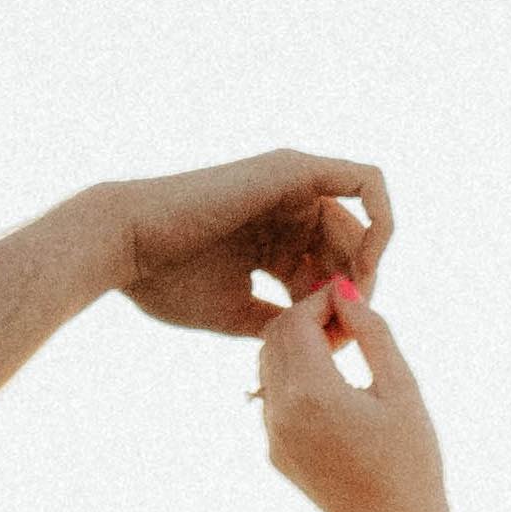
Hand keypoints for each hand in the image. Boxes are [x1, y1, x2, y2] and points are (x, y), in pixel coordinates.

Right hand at [106, 151, 392, 340]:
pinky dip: (380, 221)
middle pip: (349, 248)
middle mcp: (286, 207)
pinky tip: (366, 265)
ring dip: (367, 266)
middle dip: (357, 290)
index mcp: (271, 239)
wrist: (130, 246)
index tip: (332, 342)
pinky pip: (367, 181)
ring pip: (362, 223)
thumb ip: (277, 322)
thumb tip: (312, 340)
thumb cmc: (167, 282)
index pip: (326, 271)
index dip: (338, 308)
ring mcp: (293, 183)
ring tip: (349, 302)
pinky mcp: (297, 169)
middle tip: (346, 325)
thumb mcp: (235, 312)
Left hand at [258, 286, 465, 511]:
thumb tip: (344, 290)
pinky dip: (294, 377)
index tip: (352, 298)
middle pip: (275, 337)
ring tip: (342, 349)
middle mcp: (280, 413)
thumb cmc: (411, 462)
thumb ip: (372, 333)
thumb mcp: (402, 388)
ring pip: (267, 365)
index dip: (322, 299)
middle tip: (347, 320)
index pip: (298, 320)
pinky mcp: (275, 453)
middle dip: (306, 318)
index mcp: (312, 394)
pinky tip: (332, 384)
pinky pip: (273, 398)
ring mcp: (272, 436)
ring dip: (297, 346)